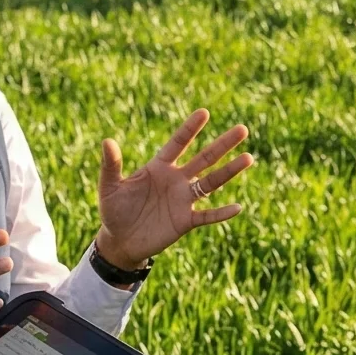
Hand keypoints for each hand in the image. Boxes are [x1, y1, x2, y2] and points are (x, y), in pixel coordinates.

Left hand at [93, 108, 253, 272]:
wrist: (120, 241)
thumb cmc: (114, 210)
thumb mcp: (109, 187)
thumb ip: (111, 165)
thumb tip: (107, 141)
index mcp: (159, 167)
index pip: (178, 144)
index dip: (190, 129)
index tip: (204, 112)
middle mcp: (176, 180)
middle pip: (204, 159)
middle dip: (222, 144)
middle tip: (242, 129)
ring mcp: (183, 200)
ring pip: (211, 183)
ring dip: (229, 171)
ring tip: (248, 158)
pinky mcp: (185, 221)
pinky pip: (207, 216)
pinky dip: (221, 213)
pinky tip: (237, 207)